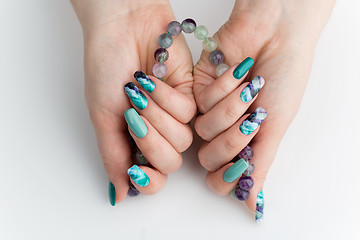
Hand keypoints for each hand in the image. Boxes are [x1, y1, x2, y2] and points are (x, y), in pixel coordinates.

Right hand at [71, 0, 195, 203]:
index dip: (147, 180)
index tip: (138, 171)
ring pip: (182, 140)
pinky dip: (167, 98)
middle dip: (150, 141)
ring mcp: (174, 116)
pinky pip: (188, 113)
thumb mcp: (103, 115)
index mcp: (133, 142)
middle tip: (132, 115)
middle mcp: (157, 133)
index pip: (152, 180)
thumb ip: (113, 156)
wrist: (122, 27)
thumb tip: (119, 195)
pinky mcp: (190, 96)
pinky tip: (153, 80)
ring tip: (139, 91)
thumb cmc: (106, 68)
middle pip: (169, 163)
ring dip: (156, 116)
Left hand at [193, 0, 334, 216]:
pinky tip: (236, 72)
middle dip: (233, 140)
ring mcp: (208, 111)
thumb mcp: (276, 126)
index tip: (241, 165)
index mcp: (244, 143)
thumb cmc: (284, 78)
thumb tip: (253, 207)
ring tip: (249, 88)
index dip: (228, 176)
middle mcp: (223, 131)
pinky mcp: (196, 89)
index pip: (221, 179)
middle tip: (252, 120)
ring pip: (202, 131)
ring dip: (231, 110)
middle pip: (208, 159)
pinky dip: (223, 89)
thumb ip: (260, 166)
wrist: (276, 35)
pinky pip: (199, 103)